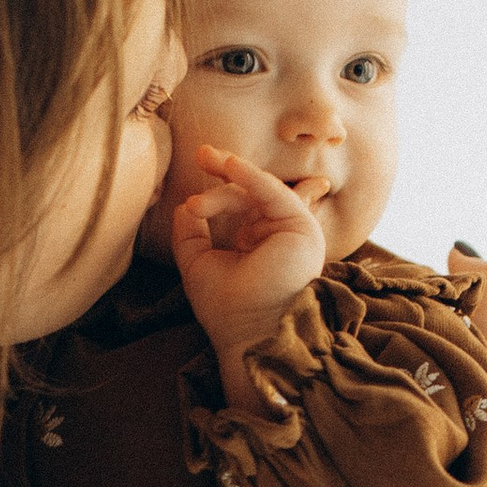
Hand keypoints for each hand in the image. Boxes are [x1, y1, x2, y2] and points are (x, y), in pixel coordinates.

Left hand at [174, 147, 325, 408]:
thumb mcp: (199, 262)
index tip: (200, 169)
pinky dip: (251, 177)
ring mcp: (294, 230)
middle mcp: (280, 234)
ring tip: (205, 162)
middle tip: (203, 153)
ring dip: (230, 178)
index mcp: (260, 241)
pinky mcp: (302, 228)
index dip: (224, 185)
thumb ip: (191, 233)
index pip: (246, 202)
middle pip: (254, 191)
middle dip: (228, 169)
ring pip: (258, 192)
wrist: (250, 333)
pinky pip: (273, 193)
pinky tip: (229, 165)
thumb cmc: (227, 308)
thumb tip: (185, 204)